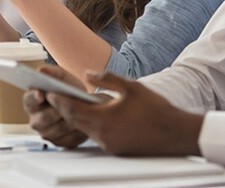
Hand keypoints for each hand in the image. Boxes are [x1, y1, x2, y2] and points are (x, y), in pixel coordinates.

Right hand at [24, 65, 100, 148]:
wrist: (84, 105)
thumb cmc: (69, 90)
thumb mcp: (62, 77)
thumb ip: (52, 72)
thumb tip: (42, 70)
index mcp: (32, 102)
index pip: (29, 100)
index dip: (34, 97)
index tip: (41, 94)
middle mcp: (36, 120)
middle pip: (43, 118)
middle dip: (56, 110)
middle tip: (68, 104)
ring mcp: (47, 133)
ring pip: (57, 129)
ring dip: (69, 120)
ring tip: (80, 112)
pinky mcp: (60, 143)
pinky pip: (69, 139)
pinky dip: (78, 131)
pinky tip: (84, 123)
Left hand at [44, 71, 203, 155]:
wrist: (175, 133)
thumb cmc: (156, 108)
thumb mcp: (130, 86)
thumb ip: (106, 79)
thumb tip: (87, 74)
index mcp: (104, 118)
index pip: (72, 109)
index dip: (58, 99)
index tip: (49, 91)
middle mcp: (103, 135)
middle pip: (74, 121)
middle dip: (62, 108)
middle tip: (52, 96)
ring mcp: (108, 145)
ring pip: (84, 130)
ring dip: (75, 117)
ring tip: (68, 104)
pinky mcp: (115, 150)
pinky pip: (95, 136)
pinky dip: (89, 125)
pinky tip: (90, 115)